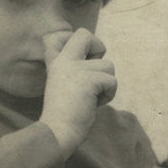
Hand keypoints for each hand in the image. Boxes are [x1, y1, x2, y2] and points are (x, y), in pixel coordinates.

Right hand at [39, 28, 117, 154]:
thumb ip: (72, 69)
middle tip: (93, 71)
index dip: (75, 42)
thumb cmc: (64, 114)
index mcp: (56, 63)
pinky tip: (92, 104)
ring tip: (89, 98)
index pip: (58, 35)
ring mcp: (75, 69)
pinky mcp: (88, 80)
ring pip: (109, 66)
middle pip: (85, 34)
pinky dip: (108, 95)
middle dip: (98, 48)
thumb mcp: (62, 84)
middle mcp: (64, 61)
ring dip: (106, 84)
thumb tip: (97, 60)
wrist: (57, 132)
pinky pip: (112, 82)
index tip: (78, 60)